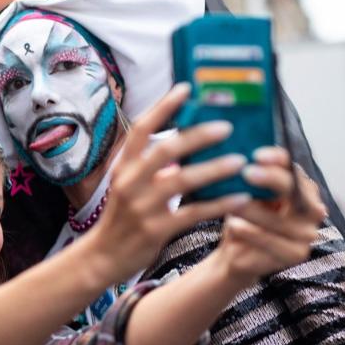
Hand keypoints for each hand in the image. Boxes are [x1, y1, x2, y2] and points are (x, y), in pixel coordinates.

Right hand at [86, 83, 250, 286]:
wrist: (104, 256)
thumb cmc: (122, 217)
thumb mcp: (129, 186)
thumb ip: (153, 167)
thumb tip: (186, 144)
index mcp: (124, 167)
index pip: (142, 129)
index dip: (164, 107)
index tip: (186, 88)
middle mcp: (130, 182)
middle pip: (165, 150)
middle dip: (197, 136)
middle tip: (226, 127)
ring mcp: (142, 206)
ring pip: (183, 180)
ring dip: (214, 169)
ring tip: (240, 161)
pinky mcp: (156, 230)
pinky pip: (194, 213)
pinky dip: (219, 205)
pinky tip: (240, 198)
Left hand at [212, 146, 326, 286]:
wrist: (234, 253)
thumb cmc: (242, 216)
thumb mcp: (243, 193)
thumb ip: (249, 177)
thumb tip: (237, 154)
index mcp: (301, 188)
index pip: (294, 169)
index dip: (279, 160)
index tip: (256, 154)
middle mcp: (312, 208)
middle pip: (296, 191)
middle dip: (272, 179)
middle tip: (247, 172)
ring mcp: (307, 233)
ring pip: (282, 220)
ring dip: (256, 211)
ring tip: (232, 203)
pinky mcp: (295, 254)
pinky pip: (273, 242)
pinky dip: (252, 233)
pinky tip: (234, 226)